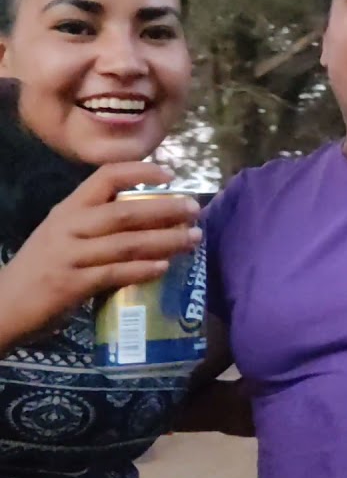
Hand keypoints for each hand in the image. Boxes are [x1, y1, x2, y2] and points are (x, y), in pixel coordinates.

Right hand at [0, 162, 200, 344]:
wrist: (1, 306)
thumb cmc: (41, 268)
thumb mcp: (63, 235)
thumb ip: (96, 225)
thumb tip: (151, 219)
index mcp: (68, 209)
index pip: (105, 177)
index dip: (140, 172)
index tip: (171, 175)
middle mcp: (69, 227)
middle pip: (125, 211)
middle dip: (165, 209)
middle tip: (195, 209)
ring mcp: (69, 255)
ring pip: (126, 243)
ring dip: (165, 240)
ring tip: (193, 238)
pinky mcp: (71, 284)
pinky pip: (114, 274)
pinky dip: (142, 269)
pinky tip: (164, 267)